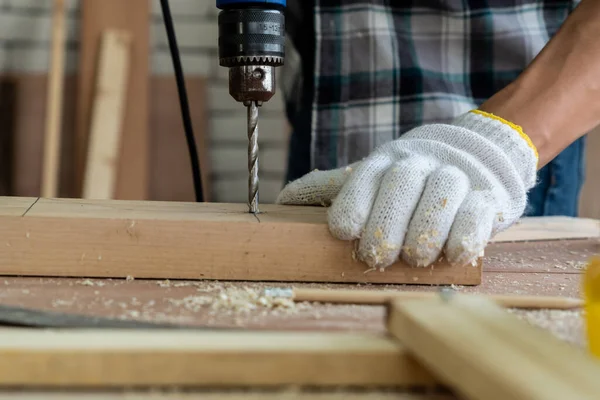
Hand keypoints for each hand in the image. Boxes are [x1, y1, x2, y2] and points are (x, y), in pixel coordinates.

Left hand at [276, 110, 537, 268]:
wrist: (473, 154)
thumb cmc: (409, 176)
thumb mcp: (369, 176)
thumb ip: (331, 188)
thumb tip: (281, 203)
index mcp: (386, 160)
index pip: (366, 176)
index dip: (353, 202)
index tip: (342, 231)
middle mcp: (420, 163)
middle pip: (402, 184)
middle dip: (387, 224)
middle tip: (376, 257)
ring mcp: (456, 176)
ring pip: (442, 196)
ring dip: (426, 231)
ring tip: (415, 260)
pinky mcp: (486, 195)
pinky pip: (478, 211)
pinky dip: (466, 234)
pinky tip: (455, 254)